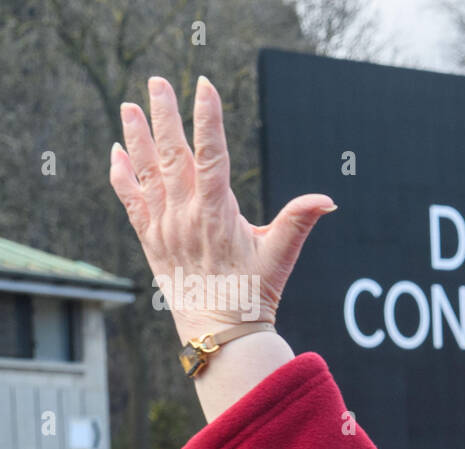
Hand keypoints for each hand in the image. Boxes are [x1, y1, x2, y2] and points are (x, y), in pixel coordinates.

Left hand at [109, 75, 334, 344]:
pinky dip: (122, 175)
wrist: (220, 332)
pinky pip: (131, 200)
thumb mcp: (280, 255)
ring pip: (146, 171)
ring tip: (130, 106)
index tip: (203, 86)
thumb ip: (299, 221)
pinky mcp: (151, 240)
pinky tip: (117, 153)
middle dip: (165, 114)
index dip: (207, 117)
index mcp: (216, 212)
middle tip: (157, 82)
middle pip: (171, 153)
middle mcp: (184, 214)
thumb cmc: (253, 294)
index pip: (211, 153)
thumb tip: (328, 200)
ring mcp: (164, 226)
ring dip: (137, 136)